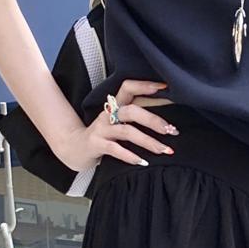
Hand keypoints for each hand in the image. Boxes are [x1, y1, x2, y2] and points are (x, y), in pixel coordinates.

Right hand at [53, 79, 177, 170]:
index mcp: (115, 105)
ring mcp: (101, 129)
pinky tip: (142, 162)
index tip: (165, 87)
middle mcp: (108, 114)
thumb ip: (135, 117)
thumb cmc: (105, 135)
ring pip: (127, 132)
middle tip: (172, 130)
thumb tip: (166, 121)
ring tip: (164, 150)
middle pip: (132, 111)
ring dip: (148, 141)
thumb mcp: (119, 122)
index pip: (128, 87)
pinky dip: (130, 156)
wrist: (76, 149)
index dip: (145, 85)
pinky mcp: (96, 144)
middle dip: (153, 121)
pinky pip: (115, 149)